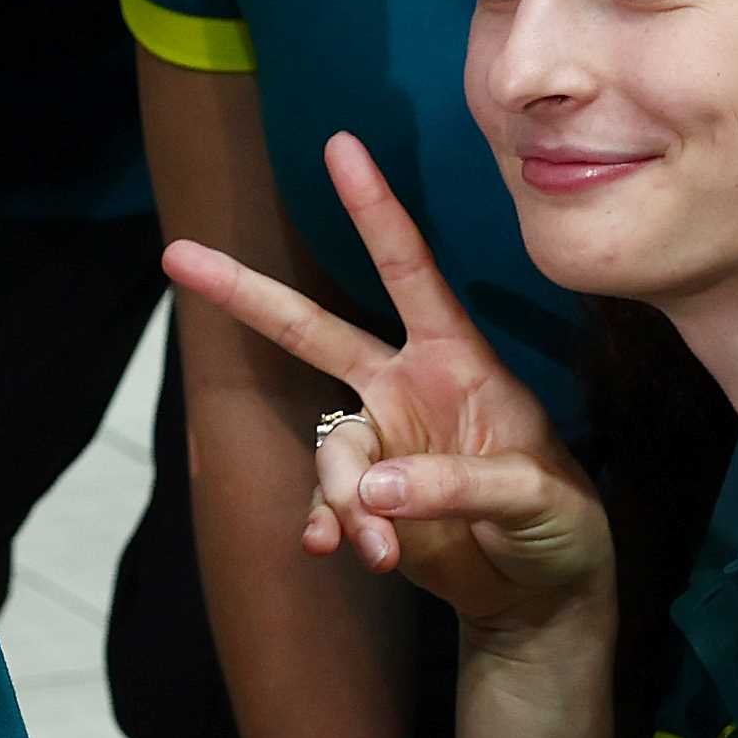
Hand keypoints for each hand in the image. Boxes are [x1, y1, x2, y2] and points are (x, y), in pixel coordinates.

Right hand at [165, 133, 610, 650]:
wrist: (541, 592)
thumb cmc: (560, 521)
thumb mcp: (534, 496)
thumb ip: (459, 484)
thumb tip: (372, 492)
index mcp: (455, 358)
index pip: (408, 269)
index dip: (373, 208)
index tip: (339, 145)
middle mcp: (405, 386)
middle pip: (313, 329)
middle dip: (246, 294)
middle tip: (177, 256)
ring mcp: (382, 442)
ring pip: (330, 447)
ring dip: (344, 496)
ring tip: (378, 548)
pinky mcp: (366, 501)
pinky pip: (327, 503)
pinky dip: (330, 526)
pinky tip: (338, 550)